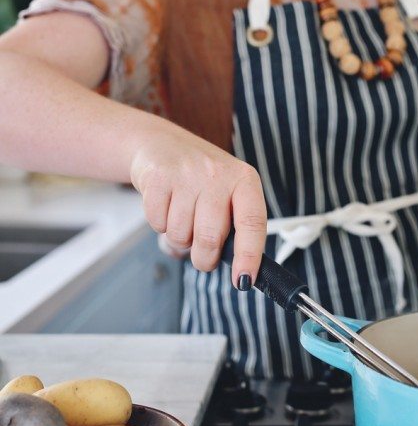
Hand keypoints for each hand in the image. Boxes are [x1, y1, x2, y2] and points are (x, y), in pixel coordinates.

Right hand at [129, 123, 266, 287]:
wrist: (162, 144)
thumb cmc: (202, 181)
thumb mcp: (228, 195)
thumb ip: (234, 228)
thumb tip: (238, 273)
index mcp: (245, 181)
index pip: (252, 223)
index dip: (249, 256)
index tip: (243, 281)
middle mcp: (218, 174)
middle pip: (210, 239)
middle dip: (204, 258)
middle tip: (202, 253)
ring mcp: (187, 174)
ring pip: (180, 236)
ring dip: (179, 239)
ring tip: (182, 217)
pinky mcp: (158, 177)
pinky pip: (157, 224)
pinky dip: (159, 225)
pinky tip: (166, 206)